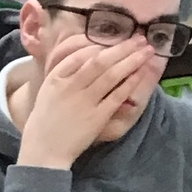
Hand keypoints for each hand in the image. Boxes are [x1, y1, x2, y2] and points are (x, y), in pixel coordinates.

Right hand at [18, 32, 158, 169]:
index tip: (116, 38)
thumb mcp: (47, 92)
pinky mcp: (96, 117)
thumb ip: (64, 74)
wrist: (43, 152)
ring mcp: (84, 102)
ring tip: (147, 51)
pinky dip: (130, 83)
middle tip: (141, 38)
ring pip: (111, 74)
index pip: (81, 53)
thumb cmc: (44, 123)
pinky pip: (116, 96)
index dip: (101, 43)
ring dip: (131, 60)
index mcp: (56, 77)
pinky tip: (140, 73)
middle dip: (123, 47)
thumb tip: (86, 57)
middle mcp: (70, 86)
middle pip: (100, 60)